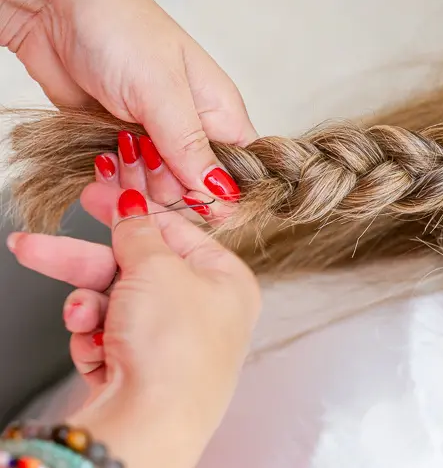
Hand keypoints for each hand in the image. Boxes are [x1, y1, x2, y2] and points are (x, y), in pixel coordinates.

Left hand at [0, 0, 256, 218]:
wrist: (48, 6)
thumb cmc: (118, 27)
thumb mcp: (162, 90)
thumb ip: (191, 147)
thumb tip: (223, 194)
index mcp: (221, 112)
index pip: (240, 172)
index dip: (220, 193)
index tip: (190, 194)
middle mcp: (193, 128)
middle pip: (195, 190)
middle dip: (166, 184)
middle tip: (142, 150)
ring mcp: (155, 137)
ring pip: (157, 191)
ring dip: (133, 179)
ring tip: (117, 144)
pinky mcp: (119, 143)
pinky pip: (125, 180)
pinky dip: (110, 176)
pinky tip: (102, 155)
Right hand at [8, 183, 260, 466]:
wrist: (149, 427)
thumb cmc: (174, 349)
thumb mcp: (157, 268)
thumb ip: (140, 230)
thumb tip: (134, 204)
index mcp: (227, 281)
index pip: (176, 233)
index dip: (133, 212)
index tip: (97, 193)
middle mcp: (205, 312)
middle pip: (136, 269)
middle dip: (83, 262)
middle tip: (37, 245)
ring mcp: (172, 344)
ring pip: (113, 304)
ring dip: (89, 307)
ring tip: (83, 318)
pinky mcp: (142, 371)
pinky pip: (106, 336)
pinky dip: (93, 339)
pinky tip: (96, 351)